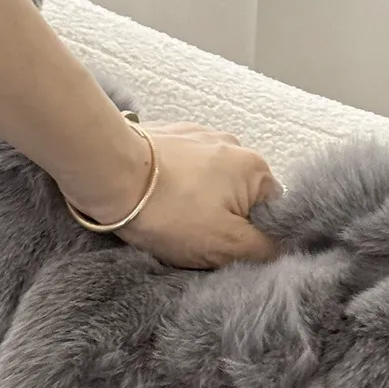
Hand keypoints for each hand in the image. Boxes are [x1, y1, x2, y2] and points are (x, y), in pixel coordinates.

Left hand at [113, 123, 281, 268]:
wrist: (109, 174)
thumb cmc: (169, 211)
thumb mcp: (227, 245)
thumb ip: (264, 250)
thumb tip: (279, 250)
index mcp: (255, 167)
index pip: (273, 212)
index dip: (255, 237)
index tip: (231, 251)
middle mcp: (232, 143)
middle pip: (240, 197)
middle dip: (224, 220)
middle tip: (197, 239)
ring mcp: (198, 136)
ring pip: (210, 184)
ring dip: (198, 203)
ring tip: (172, 218)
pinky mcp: (168, 136)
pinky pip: (183, 170)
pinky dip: (176, 187)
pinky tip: (158, 201)